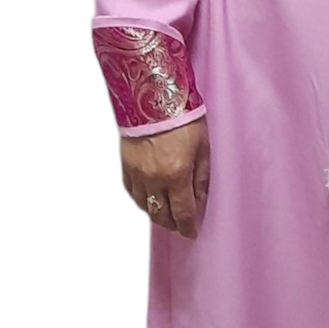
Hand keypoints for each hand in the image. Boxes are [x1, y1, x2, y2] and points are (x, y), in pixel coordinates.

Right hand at [120, 116, 209, 237]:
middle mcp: (154, 179)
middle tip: (181, 223)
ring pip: (145, 207)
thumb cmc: (181, 115)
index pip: (182, 213)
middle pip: (162, 215)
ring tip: (167, 212)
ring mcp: (137, 174)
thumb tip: (200, 199)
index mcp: (176, 175)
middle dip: (173, 223)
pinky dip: (142, 200)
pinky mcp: (126, 166)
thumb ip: (201, 176)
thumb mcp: (203, 145)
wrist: (151, 95)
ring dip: (157, 213)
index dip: (188, 227)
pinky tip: (149, 198)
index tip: (192, 233)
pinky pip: (132, 193)